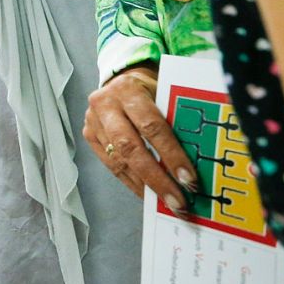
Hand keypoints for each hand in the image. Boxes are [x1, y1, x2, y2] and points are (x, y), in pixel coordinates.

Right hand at [84, 65, 199, 207]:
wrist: (119, 81)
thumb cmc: (149, 89)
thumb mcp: (163, 94)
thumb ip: (173, 120)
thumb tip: (194, 160)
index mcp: (127, 90)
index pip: (151, 126)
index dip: (171, 154)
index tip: (189, 178)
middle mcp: (105, 105)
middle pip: (131, 148)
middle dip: (157, 179)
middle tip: (177, 200)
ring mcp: (93, 121)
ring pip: (119, 161)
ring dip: (145, 186)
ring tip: (166, 202)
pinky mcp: (89, 136)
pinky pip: (112, 166)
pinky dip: (132, 182)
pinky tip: (148, 194)